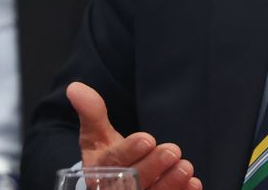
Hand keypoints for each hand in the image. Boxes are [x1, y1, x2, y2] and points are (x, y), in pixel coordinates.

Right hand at [67, 81, 201, 189]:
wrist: (113, 183)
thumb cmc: (106, 155)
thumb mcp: (96, 135)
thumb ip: (92, 113)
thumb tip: (75, 87)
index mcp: (98, 171)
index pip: (113, 162)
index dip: (130, 151)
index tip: (147, 139)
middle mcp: (114, 189)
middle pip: (134, 181)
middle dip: (153, 166)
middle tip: (172, 151)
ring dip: (170, 183)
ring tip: (186, 167)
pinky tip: (193, 184)